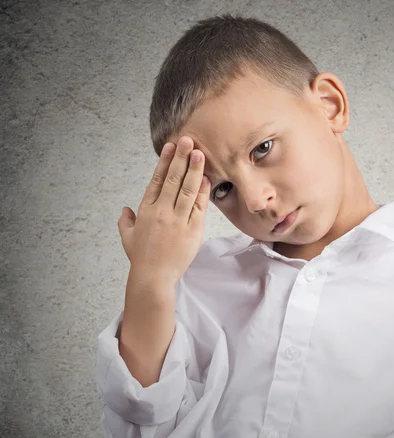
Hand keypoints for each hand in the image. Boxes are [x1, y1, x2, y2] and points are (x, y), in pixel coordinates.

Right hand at [117, 136, 210, 287]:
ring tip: (200, 154)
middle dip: (181, 158)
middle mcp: (161, 212)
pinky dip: (203, 192)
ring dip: (194, 170)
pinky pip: (199, 207)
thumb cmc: (141, 258)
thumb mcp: (128, 237)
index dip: (165, 161)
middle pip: (173, 179)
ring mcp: (177, 220)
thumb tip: (124, 210)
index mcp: (146, 210)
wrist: (153, 278)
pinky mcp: (192, 230)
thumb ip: (126, 221)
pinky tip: (207, 179)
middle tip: (188, 140)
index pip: (157, 180)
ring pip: (187, 190)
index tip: (171, 146)